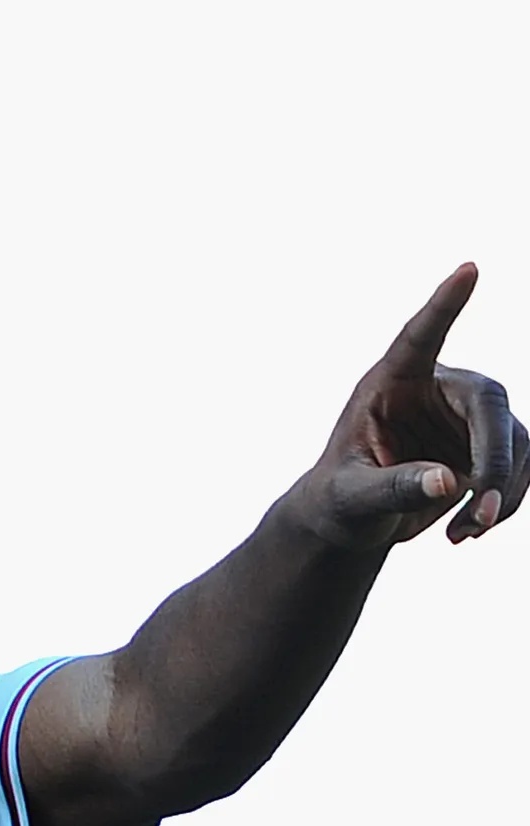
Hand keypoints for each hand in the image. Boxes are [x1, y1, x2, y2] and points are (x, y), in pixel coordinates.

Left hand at [294, 264, 526, 549]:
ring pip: (515, 441)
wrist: (351, 521)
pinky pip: (520, 468)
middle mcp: (437, 388)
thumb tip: (450, 483)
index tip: (469, 268)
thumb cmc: (337, 500)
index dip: (444, 304)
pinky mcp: (489, 445)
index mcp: (390, 381)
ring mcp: (469, 416)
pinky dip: (504, 503)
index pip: (420, 336)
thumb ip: (392, 487)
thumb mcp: (351, 496)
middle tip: (484, 508)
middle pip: (489, 403)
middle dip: (495, 458)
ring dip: (501, 491)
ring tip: (466, 533)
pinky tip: (469, 531)